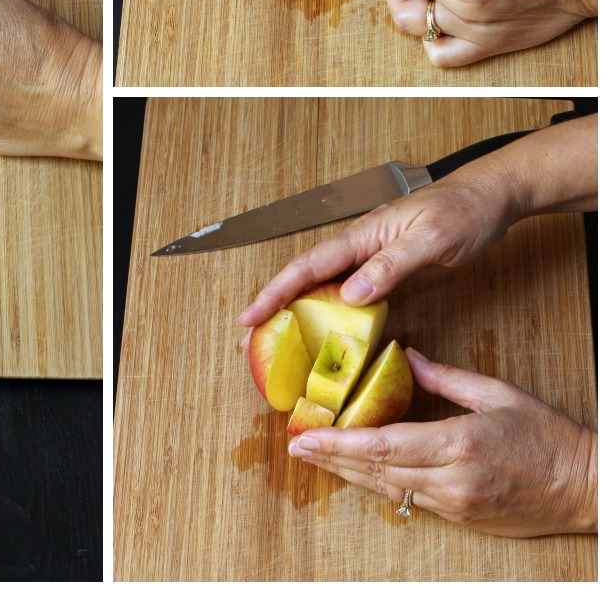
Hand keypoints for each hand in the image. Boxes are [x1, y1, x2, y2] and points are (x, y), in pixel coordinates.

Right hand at [239, 165, 516, 325]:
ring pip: (326, 289)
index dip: (276, 291)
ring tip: (280, 345)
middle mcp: (360, 247)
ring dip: (301, 314)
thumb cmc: (463, 211)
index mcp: (362, 235)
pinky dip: (335, 317)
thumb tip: (350, 295)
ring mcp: (372, 260)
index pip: (308, 266)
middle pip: (306, 278)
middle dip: (275, 306)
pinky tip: (331, 337)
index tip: (250, 316)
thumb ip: (390, 265)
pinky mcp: (389, 273)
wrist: (490, 198)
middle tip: (251, 340)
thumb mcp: (429, 239)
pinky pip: (353, 297)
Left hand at [287, 348, 596, 536]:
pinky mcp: (461, 517)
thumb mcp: (496, 393)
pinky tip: (355, 471)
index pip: (383, 445)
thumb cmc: (547, 436)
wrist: (587, 488)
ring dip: (347, 473)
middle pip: (376, 471)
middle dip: (331, 459)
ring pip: (387, 489)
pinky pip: (408, 499)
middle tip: (294, 446)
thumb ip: (444, 376)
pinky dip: (377, 483)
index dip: (339, 443)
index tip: (306, 436)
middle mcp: (451, 479)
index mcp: (458, 444)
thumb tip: (406, 355)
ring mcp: (455, 504)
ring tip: (314, 457)